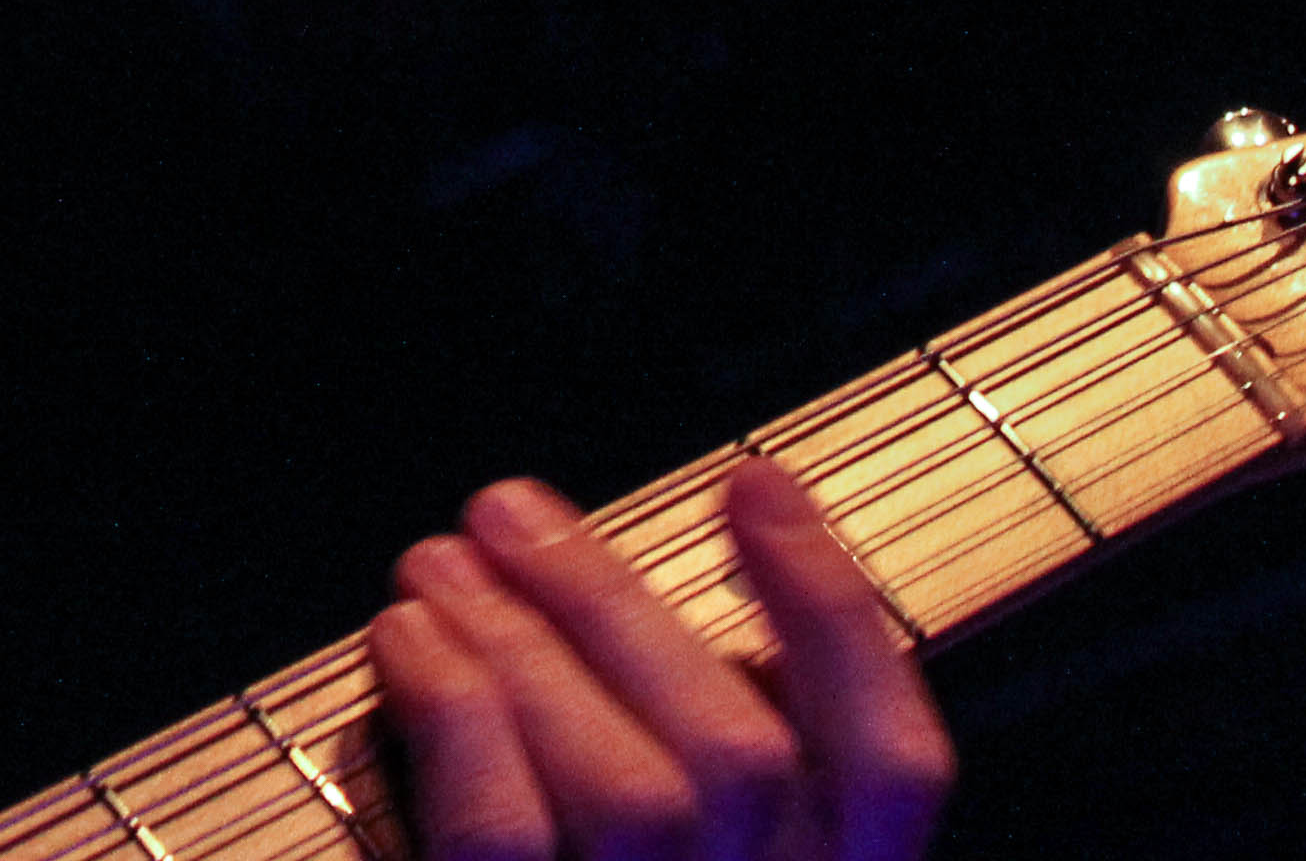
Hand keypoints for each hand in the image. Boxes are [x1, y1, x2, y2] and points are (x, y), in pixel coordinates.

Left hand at [364, 461, 952, 860]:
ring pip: (633, 790)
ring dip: (523, 646)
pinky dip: (456, 722)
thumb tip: (607, 614)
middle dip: (615, 605)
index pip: (899, 767)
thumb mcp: (697, 855)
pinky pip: (505, 843)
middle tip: (506, 509)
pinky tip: (405, 644)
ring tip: (436, 567)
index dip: (836, 613)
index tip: (752, 481)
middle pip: (737, 752)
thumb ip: (693, 772)